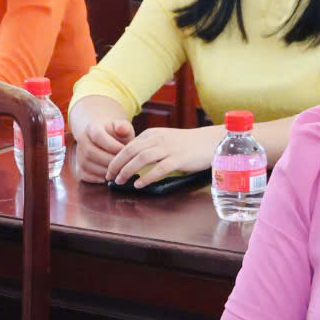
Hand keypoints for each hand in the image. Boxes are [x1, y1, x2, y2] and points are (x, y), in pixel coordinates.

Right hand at [75, 120, 134, 182]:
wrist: (107, 142)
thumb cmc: (118, 136)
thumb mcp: (123, 129)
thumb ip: (124, 127)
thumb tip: (121, 128)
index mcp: (91, 128)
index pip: (97, 136)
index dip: (111, 145)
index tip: (123, 150)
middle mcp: (81, 140)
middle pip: (90, 152)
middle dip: (108, 160)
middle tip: (122, 165)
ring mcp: (79, 154)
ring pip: (86, 165)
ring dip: (103, 171)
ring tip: (117, 172)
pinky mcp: (79, 167)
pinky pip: (83, 175)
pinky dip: (95, 178)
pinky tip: (107, 178)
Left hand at [105, 126, 219, 186]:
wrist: (209, 141)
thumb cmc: (186, 144)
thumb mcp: (164, 140)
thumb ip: (149, 148)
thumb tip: (131, 162)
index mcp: (152, 134)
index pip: (128, 145)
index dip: (116, 158)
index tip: (109, 170)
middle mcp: (158, 139)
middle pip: (131, 151)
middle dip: (117, 164)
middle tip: (109, 177)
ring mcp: (169, 149)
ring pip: (142, 158)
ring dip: (128, 170)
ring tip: (120, 181)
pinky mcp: (179, 159)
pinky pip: (159, 169)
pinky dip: (147, 177)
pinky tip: (139, 184)